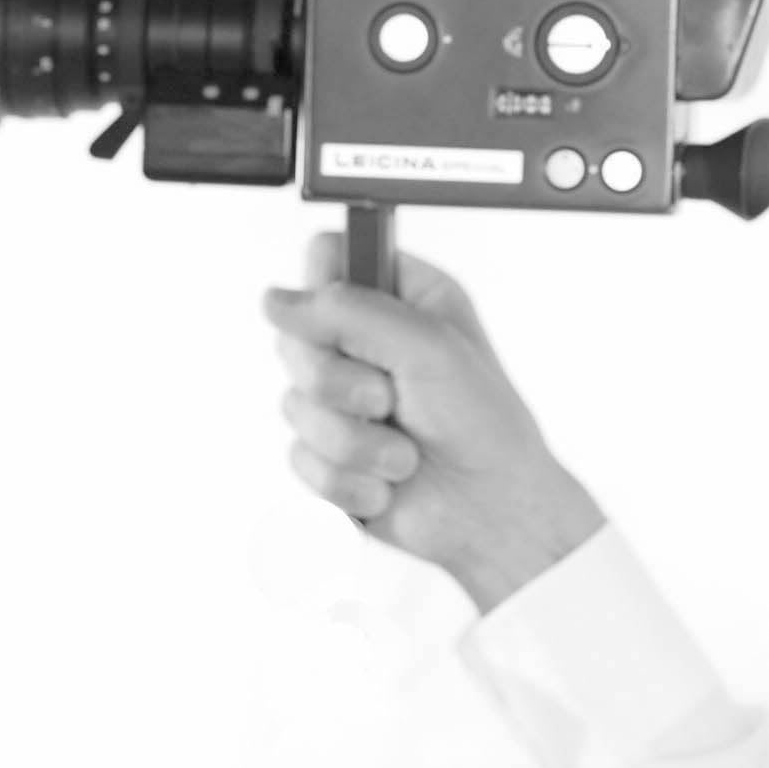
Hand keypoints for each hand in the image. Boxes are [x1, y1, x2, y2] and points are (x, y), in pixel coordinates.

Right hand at [263, 230, 606, 612]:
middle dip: (339, 384)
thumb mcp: (426, 347)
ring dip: (353, 441)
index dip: (321, 288)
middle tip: (388, 399)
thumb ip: (349, 312)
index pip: (328, 257)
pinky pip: (300, 457)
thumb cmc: (484, 423)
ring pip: (294, 404)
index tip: (342, 324)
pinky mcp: (331, 452)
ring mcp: (345, 399)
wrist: (492, 510)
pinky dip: (347, 479)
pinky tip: (388, 484)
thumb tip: (275, 299)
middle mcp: (368, 341)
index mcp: (402, 296)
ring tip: (404, 453)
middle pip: (294, 336)